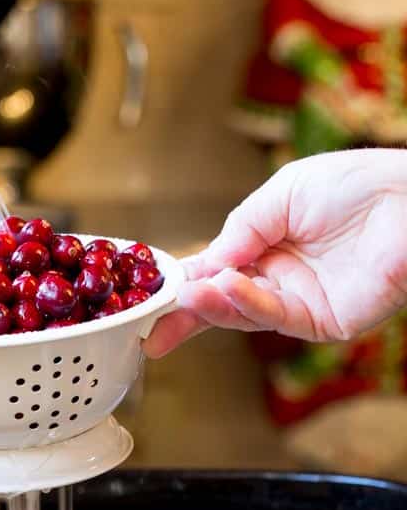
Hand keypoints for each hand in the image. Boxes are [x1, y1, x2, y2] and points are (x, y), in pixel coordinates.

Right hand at [145, 149, 406, 357]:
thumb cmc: (358, 185)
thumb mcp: (282, 194)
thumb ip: (240, 229)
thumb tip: (203, 264)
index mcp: (268, 244)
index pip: (215, 268)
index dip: (184, 282)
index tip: (152, 295)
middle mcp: (281, 277)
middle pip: (221, 301)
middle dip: (185, 312)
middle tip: (149, 324)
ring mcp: (300, 302)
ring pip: (243, 313)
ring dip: (211, 306)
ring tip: (185, 298)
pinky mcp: (322, 322)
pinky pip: (276, 318)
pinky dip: (247, 304)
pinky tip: (226, 288)